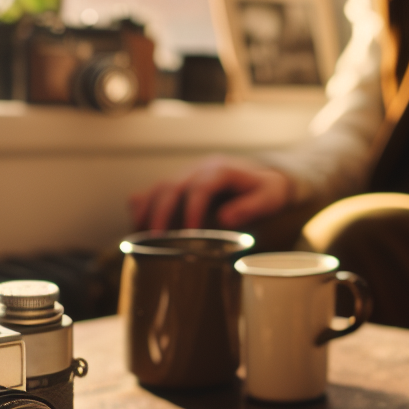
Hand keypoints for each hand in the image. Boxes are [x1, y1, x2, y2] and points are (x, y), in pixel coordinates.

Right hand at [129, 156, 292, 230]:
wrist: (264, 177)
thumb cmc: (269, 190)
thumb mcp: (271, 196)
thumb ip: (252, 206)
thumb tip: (226, 219)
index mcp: (222, 169)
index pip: (202, 186)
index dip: (193, 208)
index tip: (189, 232)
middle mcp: (200, 169)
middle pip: (172, 185)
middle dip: (162, 211)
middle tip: (157, 239)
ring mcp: (187, 175)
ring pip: (160, 186)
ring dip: (148, 209)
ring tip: (142, 235)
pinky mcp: (181, 184)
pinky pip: (156, 190)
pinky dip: (144, 205)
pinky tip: (137, 222)